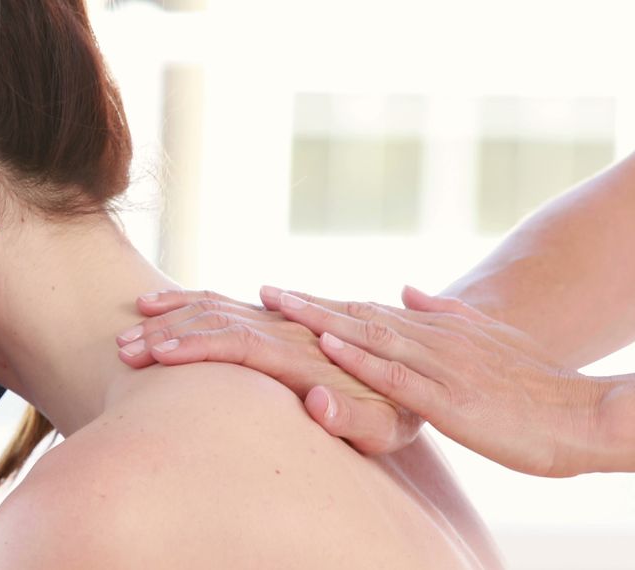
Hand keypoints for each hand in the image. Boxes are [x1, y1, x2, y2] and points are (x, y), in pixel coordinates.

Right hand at [116, 289, 422, 454]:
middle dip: (168, 334)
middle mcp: (287, 329)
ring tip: (128, 333)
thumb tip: (316, 402)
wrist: (417, 362)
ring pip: (215, 305)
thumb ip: (355, 419)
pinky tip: (157, 305)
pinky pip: (224, 301)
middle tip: (125, 350)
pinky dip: (187, 300)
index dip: (198, 347)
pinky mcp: (272, 318)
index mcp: (306, 354)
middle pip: (218, 320)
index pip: (243, 341)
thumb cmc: (400, 409)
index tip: (159, 355)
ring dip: (169, 317)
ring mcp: (278, 320)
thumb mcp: (390, 427)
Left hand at [272, 284, 624, 476]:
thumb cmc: (535, 386)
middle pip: (358, 315)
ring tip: (279, 304)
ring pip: (369, 336)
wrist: (583, 414)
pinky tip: (327, 344)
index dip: (321, 302)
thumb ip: (442, 313)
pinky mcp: (450, 399)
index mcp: (437, 331)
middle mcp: (433, 340)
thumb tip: (403, 289)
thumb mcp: (485, 340)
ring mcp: (440, 366)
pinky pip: (396, 375)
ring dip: (320, 319)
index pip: (368, 312)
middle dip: (307, 303)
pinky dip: (359, 358)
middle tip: (263, 291)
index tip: (280, 293)